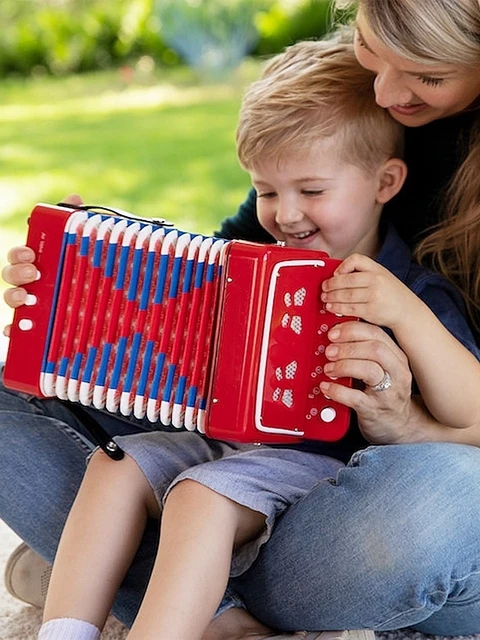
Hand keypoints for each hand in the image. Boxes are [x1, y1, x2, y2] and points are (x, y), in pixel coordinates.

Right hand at [2, 194, 82, 336]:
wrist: (106, 308)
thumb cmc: (87, 272)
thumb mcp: (86, 248)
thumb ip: (76, 225)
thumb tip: (74, 198)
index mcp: (39, 263)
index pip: (20, 255)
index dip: (20, 254)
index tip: (30, 254)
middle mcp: (31, 283)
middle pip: (11, 276)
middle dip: (16, 273)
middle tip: (33, 273)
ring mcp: (31, 305)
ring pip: (12, 300)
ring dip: (13, 297)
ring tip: (26, 299)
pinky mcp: (35, 327)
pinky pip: (17, 331)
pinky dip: (12, 331)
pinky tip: (15, 331)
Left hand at [320, 320, 413, 443]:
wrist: (401, 427)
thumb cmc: (386, 393)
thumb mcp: (383, 368)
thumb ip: (365, 352)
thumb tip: (337, 335)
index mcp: (397, 357)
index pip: (376, 333)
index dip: (352, 329)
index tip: (333, 332)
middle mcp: (396, 372)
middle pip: (375, 349)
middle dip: (347, 347)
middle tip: (328, 351)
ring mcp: (388, 392)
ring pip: (369, 370)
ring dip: (343, 365)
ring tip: (328, 369)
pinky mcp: (375, 411)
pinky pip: (355, 398)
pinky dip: (336, 390)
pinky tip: (326, 387)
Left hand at [321, 253, 419, 330]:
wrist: (407, 311)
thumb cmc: (391, 293)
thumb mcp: (382, 275)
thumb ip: (363, 273)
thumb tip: (337, 275)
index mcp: (378, 269)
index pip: (356, 260)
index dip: (342, 266)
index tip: (335, 274)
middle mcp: (376, 281)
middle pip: (346, 280)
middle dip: (331, 285)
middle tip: (324, 288)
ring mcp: (374, 296)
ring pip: (346, 295)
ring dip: (332, 297)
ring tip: (325, 299)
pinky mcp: (371, 311)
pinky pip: (350, 309)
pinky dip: (338, 308)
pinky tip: (332, 308)